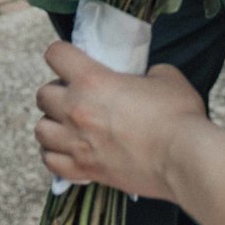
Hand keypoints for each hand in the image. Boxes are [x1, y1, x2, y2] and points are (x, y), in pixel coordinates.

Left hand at [33, 43, 207, 201]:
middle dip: (56, 92)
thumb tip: (145, 79)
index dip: (62, 54)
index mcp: (92, 80)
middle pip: (42, 95)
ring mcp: (77, 143)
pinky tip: (70, 152)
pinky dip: (56, 156)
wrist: (183, 159)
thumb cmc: (178, 115)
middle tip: (75, 97)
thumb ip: (147, 73)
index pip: (55, 54)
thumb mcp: (165, 76)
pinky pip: (51, 162)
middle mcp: (76, 110)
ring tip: (69, 126)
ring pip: (40, 131)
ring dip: (53, 125)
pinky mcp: (85, 171)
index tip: (72, 60)